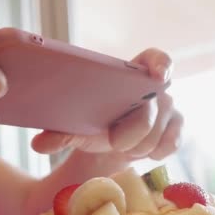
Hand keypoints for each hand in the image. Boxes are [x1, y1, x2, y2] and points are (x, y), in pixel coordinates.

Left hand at [31, 48, 182, 160]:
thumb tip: (38, 144)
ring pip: (160, 132)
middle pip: (155, 107)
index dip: (161, 64)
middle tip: (115, 143)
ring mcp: (170, 110)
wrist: (109, 147)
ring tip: (122, 147)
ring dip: (139, 146)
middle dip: (134, 131)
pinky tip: (140, 155)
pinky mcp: (177, 131)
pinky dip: (154, 153)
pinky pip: (170, 145)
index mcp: (132, 74)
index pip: (156, 59)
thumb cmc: (94, 125)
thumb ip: (60, 131)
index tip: (157, 77)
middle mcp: (156, 89)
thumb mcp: (76, 126)